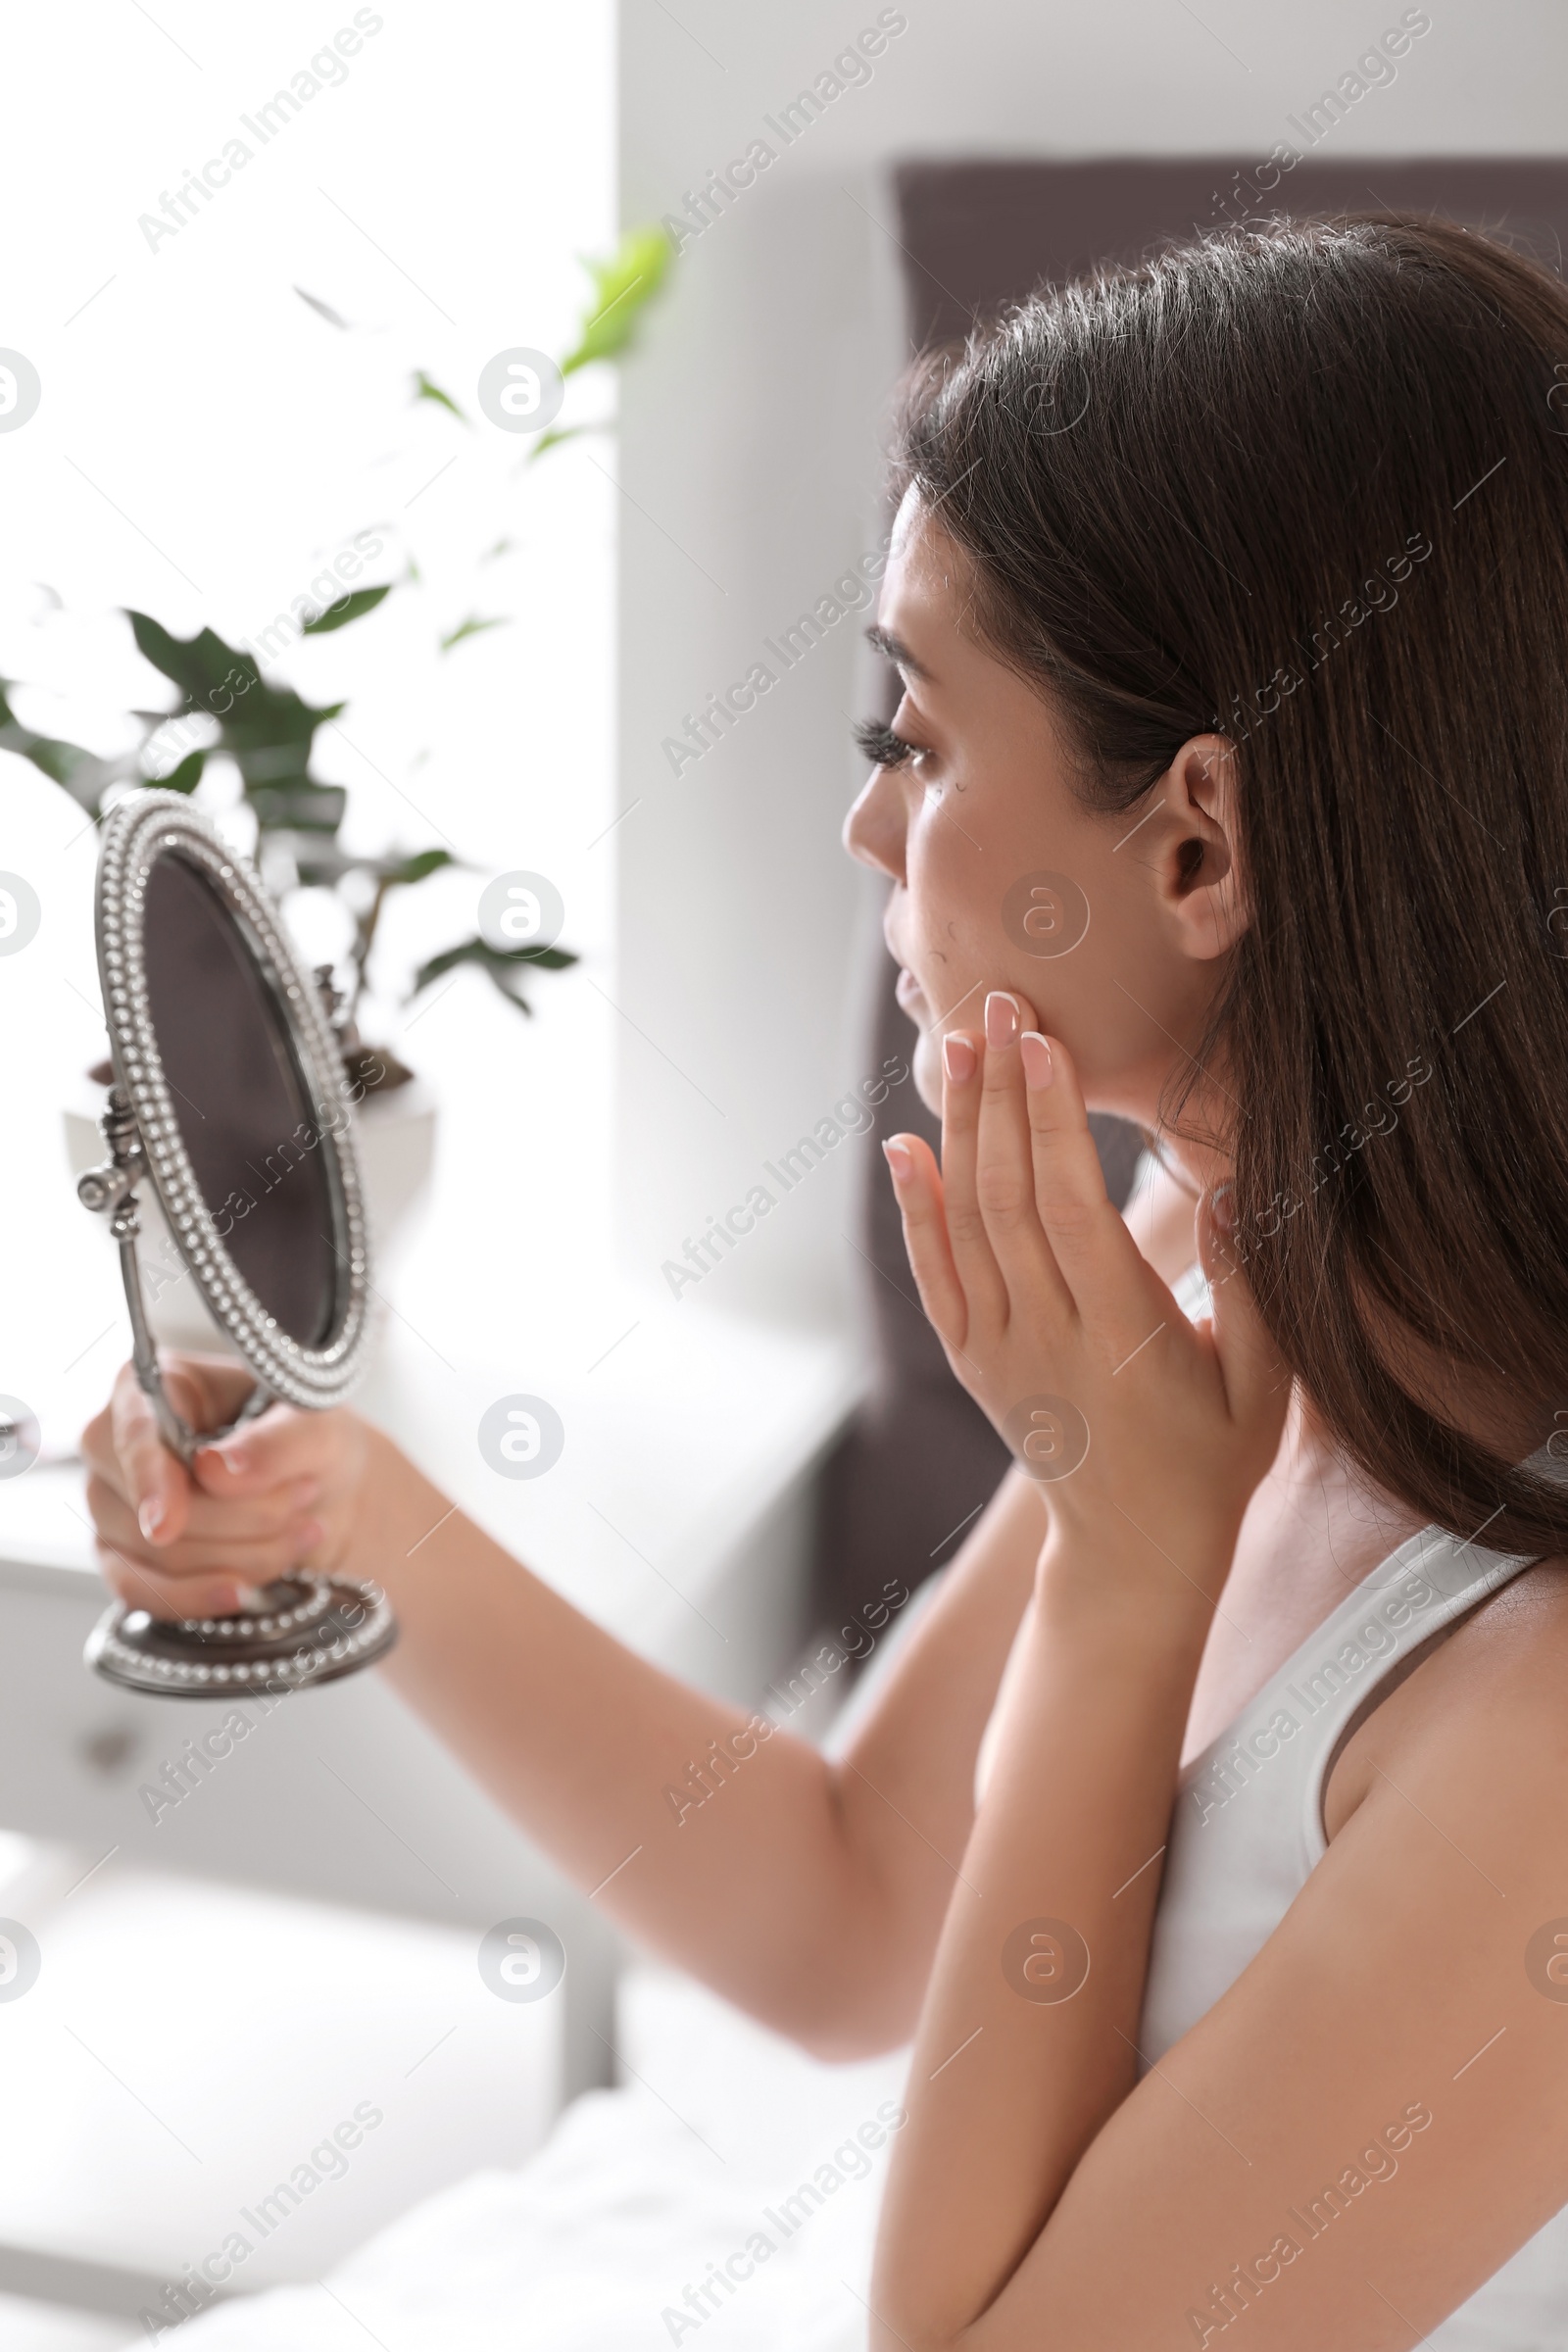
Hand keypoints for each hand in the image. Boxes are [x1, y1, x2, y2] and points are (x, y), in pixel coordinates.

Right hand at [80, 1353, 375, 1619]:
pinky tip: (245, 1591)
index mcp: (154, 1386)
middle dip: (234, 1520)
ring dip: (237, 1557)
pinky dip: (198, 1597)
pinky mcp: (123, 1557)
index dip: (149, 1478)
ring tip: (301, 1532)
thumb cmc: (308, 1443)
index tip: (167, 1523)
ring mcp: (114, 1504)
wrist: (323, 1493)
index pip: (133, 1432)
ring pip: (152, 1555)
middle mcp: (117, 1443)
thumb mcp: (318, 1427)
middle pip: (143, 1505)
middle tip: (304, 1500)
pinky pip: (136, 1592)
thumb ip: (275, 1442)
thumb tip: (214, 1471)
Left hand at [881, 991, 1288, 1613]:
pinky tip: (904, 1143)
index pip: (1071, 1210)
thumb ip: (1245, 1292)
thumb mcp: (1263, 1389)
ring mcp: (999, 1351)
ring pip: (965, 1223)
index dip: (1051, 1121)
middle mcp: (1047, 1338)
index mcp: (1123, 1339)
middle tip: (999, 1003)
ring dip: (957, 1128)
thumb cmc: (1214, 1462)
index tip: (1045, 1041)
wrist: (1133, 1555)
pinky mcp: (972, 1361)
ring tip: (956, 1043)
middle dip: (1000, 1093)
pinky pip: (933, 1275)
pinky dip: (914, 1207)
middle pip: (1008, 1198)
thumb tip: (1221, 1194)